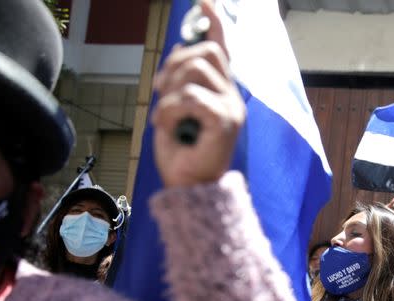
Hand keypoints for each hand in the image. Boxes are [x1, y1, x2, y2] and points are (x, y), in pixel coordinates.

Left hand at [151, 0, 245, 186]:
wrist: (190, 189)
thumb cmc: (182, 155)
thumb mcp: (175, 112)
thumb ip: (180, 85)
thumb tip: (176, 56)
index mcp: (221, 93)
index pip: (222, 50)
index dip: (213, 23)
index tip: (205, 1)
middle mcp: (231, 97)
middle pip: (207, 52)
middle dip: (176, 64)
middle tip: (161, 91)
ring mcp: (231, 109)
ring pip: (197, 69)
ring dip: (171, 89)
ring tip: (165, 115)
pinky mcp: (225, 122)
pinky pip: (190, 97)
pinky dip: (170, 110)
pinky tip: (168, 127)